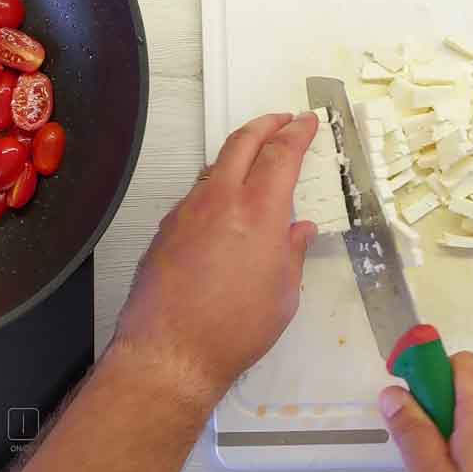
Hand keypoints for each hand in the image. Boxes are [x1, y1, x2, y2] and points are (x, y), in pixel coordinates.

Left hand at [112, 112, 318, 402]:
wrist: (171, 351)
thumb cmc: (235, 329)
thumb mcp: (283, 294)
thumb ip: (292, 253)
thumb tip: (298, 230)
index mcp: (258, 212)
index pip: (281, 155)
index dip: (297, 133)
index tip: (308, 121)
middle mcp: (219, 201)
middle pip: (242, 143)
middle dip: (266, 125)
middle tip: (283, 120)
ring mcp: (186, 212)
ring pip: (214, 168)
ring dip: (237, 155)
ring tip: (255, 160)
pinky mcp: (165, 230)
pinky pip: (195, 196)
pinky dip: (215, 187)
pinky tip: (224, 204)